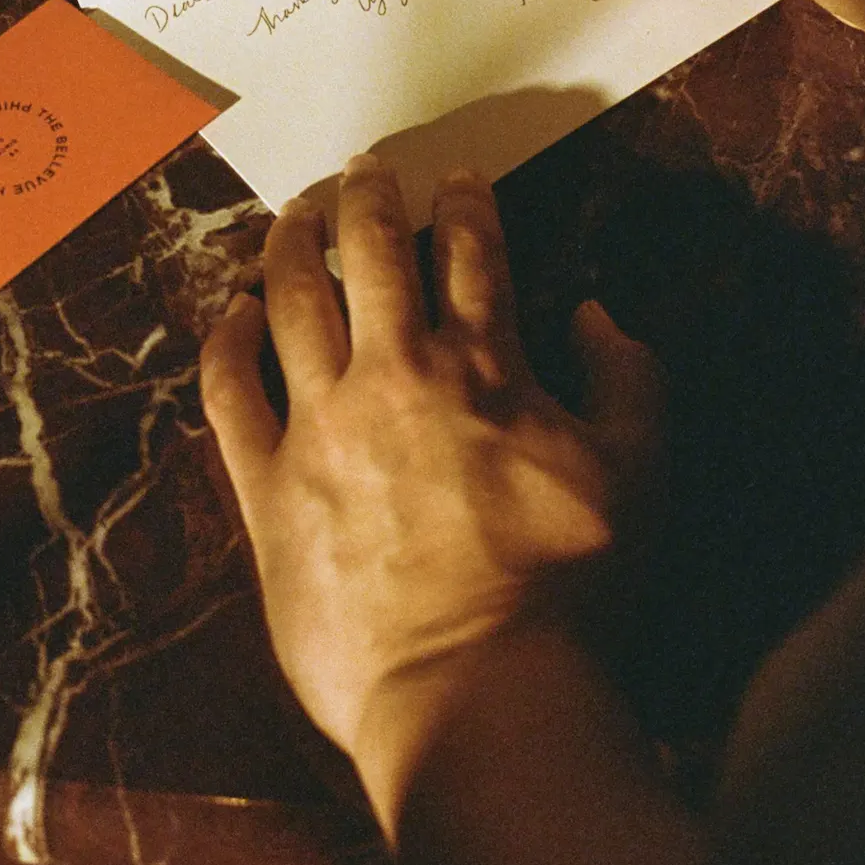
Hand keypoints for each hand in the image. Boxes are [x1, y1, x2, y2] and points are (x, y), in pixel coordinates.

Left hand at [199, 156, 660, 823]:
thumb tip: (595, 313)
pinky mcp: (267, 486)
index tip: (457, 177)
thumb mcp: (639, 477)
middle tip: (365, 168)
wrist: (479, 695)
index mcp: (484, 366)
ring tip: (296, 212)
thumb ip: (626, 381)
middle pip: (372, 252)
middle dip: (369, 194)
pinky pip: (229, 392)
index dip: (464, 201)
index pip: (471, 251)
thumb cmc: (568, 593)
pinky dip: (226, 340)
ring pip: (292, 298)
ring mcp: (321, 426)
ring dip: (292, 241)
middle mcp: (395, 374)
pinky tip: (231, 313)